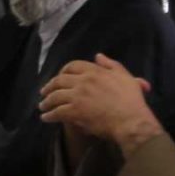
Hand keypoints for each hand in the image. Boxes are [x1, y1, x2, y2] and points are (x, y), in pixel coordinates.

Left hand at [39, 55, 161, 150]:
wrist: (130, 120)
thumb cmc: (131, 100)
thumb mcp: (125, 77)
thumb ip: (111, 65)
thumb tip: (98, 55)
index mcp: (94, 72)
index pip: (73, 66)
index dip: (63, 71)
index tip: (59, 76)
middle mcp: (83, 81)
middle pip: (59, 80)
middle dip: (49, 86)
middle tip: (44, 92)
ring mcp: (77, 96)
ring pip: (55, 96)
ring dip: (46, 102)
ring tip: (43, 106)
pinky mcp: (74, 111)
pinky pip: (57, 112)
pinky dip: (49, 115)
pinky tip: (46, 118)